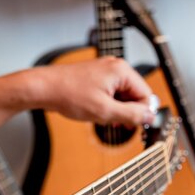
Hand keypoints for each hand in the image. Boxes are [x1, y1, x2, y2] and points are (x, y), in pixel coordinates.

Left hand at [31, 56, 155, 126]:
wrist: (44, 88)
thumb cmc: (69, 95)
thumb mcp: (104, 111)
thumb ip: (131, 114)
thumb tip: (150, 116)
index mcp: (122, 71)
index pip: (145, 94)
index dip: (142, 113)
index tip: (135, 127)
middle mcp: (115, 67)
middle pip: (134, 94)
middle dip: (127, 112)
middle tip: (115, 124)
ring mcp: (105, 71)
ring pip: (122, 95)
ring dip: (116, 110)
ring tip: (102, 118)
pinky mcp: (96, 76)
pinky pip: (111, 93)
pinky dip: (107, 105)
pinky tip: (97, 113)